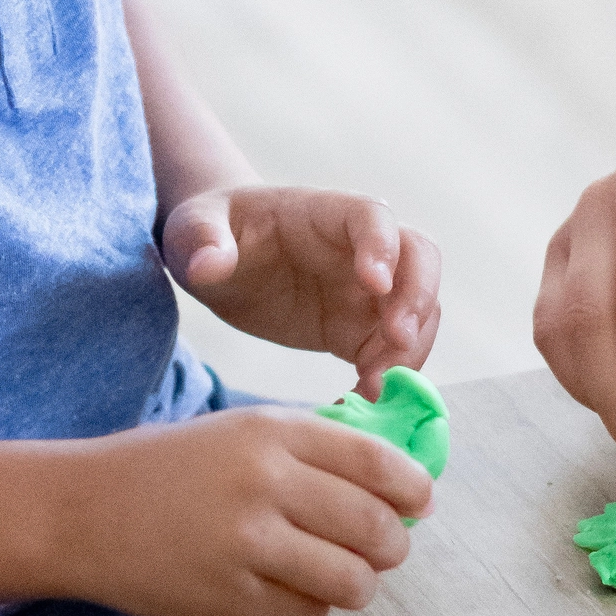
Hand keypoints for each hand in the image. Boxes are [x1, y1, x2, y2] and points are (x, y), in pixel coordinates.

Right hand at [61, 407, 434, 615]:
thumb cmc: (167, 468)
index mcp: (273, 432)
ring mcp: (248, 545)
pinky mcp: (231, 599)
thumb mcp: (239, 431)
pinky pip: (309, 612)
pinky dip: (313, 605)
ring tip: (341, 574)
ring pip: (353, 580)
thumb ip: (311, 448)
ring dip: (360, 582)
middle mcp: (266, 484)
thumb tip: (395, 479)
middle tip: (384, 546)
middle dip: (393, 544)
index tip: (418, 502)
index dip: (414, 488)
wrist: (82, 511)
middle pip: (377, 527)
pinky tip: (289, 588)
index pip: (379, 463)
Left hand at [163, 186, 441, 396]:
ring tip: (376, 388)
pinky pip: (394, 352)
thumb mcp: (194, 228)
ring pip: (419, 311)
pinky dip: (390, 378)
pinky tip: (363, 403)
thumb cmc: (211, 230)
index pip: (371, 217)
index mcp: (324, 212)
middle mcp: (359, 248)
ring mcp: (366, 291)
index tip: (374, 283)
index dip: (382, 246)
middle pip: (420, 259)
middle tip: (397, 340)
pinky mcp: (357, 330)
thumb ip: (204, 241)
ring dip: (411, 349)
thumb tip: (208, 265)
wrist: (218, 258)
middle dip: (418, 299)